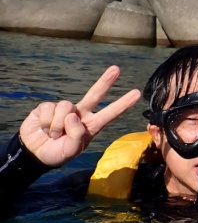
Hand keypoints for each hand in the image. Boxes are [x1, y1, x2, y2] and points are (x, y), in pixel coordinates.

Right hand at [19, 66, 141, 167]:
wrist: (35, 154)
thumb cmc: (57, 153)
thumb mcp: (71, 150)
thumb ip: (76, 135)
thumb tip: (73, 115)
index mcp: (91, 125)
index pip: (110, 113)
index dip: (123, 103)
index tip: (137, 93)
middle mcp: (80, 114)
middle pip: (95, 95)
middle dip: (105, 82)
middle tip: (116, 69)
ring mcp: (64, 109)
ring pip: (66, 106)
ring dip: (57, 125)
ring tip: (53, 135)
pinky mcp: (47, 107)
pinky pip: (49, 108)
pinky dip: (46, 122)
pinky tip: (44, 129)